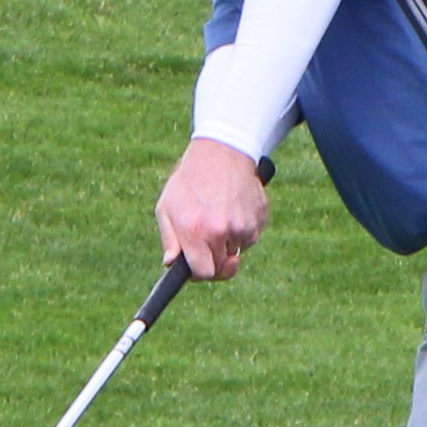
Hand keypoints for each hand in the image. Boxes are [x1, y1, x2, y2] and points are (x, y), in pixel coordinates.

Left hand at [155, 137, 269, 280]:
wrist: (221, 152)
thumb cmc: (189, 181)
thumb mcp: (167, 207)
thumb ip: (170, 239)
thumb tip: (171, 264)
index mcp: (196, 231)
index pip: (205, 273)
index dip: (201, 274)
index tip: (199, 267)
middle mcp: (221, 231)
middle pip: (223, 267)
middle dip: (215, 259)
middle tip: (209, 239)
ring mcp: (243, 225)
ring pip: (238, 250)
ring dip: (229, 241)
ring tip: (219, 213)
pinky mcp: (259, 218)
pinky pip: (251, 236)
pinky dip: (243, 229)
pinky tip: (233, 208)